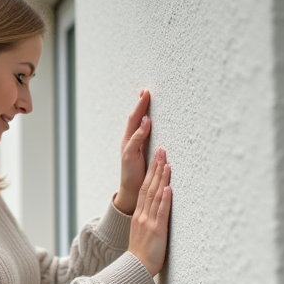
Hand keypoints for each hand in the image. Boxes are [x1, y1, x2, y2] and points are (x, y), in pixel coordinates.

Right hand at [112, 89, 151, 215]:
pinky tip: (147, 121)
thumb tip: (157, 132)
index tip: (147, 92)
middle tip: (146, 91)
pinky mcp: (128, 156)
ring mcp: (127, 148)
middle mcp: (128, 141)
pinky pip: (135, 141)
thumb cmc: (140, 174)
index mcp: (132, 140)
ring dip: (139, 111)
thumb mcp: (145, 155)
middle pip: (133, 118)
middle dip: (139, 104)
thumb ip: (148, 142)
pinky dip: (141, 130)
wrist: (130, 191)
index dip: (141, 105)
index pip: (136, 118)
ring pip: (132, 125)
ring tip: (145, 99)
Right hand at [128, 147, 171, 275]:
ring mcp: (149, 221)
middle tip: (161, 151)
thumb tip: (156, 210)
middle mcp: (143, 215)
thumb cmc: (142, 255)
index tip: (157, 158)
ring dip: (161, 178)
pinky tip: (169, 188)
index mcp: (139, 215)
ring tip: (167, 163)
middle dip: (156, 168)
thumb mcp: (142, 233)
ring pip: (156, 196)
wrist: (136, 269)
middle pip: (149, 187)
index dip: (151, 172)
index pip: (145, 188)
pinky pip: (161, 212)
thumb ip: (148, 220)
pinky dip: (165, 199)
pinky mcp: (157, 230)